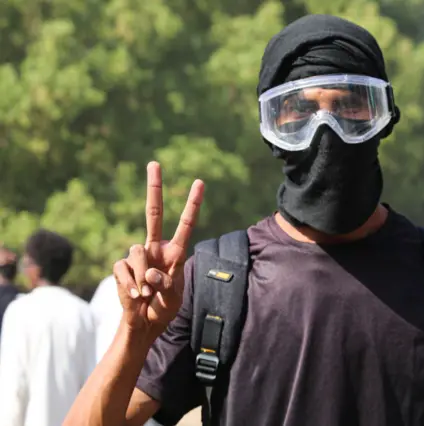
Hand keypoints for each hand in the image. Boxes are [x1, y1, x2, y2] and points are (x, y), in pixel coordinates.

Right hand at [114, 161, 203, 335]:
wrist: (142, 325)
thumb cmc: (163, 310)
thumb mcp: (174, 299)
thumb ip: (167, 285)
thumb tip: (151, 272)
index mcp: (175, 253)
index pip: (186, 224)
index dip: (192, 204)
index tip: (200, 182)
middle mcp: (156, 249)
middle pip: (153, 213)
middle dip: (154, 188)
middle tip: (154, 163)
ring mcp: (138, 256)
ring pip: (137, 250)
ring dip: (144, 276)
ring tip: (147, 294)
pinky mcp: (121, 266)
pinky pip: (124, 269)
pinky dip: (131, 286)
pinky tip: (136, 296)